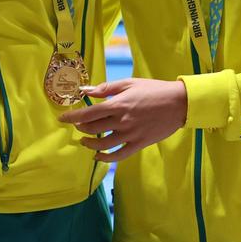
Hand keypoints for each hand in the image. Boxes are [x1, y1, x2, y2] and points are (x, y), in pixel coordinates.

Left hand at [57, 78, 187, 161]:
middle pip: (92, 129)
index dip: (72, 117)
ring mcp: (130, 135)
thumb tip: (85, 90)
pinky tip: (98, 156)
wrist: (178, 103)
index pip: (88, 114)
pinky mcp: (139, 144)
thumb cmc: (153, 89)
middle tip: (77, 125)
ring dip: (89, 143)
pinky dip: (105, 158)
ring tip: (84, 140)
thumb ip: (106, 88)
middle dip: (80, 128)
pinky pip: (118, 155)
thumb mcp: (129, 83)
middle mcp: (121, 121)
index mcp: (117, 105)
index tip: (62, 118)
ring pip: (102, 145)